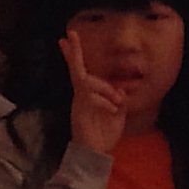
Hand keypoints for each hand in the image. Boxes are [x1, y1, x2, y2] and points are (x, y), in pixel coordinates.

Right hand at [60, 32, 131, 157]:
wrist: (95, 154)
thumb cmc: (104, 135)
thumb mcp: (118, 115)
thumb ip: (119, 100)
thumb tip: (121, 89)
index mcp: (89, 95)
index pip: (82, 71)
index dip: (75, 55)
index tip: (68, 38)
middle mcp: (80, 96)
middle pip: (76, 70)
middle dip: (73, 52)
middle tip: (69, 34)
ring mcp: (79, 103)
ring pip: (87, 82)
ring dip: (106, 89)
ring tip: (118, 103)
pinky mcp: (79, 111)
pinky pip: (91, 97)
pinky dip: (106, 102)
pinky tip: (114, 110)